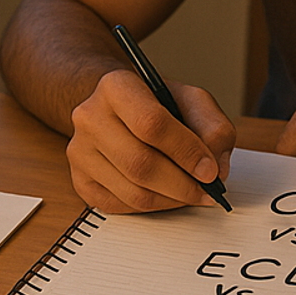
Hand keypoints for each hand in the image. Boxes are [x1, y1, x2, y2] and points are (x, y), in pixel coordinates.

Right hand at [66, 68, 235, 212]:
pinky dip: (151, 207)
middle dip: (182, 185)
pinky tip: (165, 195)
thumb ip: (213, 127)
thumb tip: (215, 169)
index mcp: (116, 87)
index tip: (210, 171)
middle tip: (206, 190)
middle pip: (140, 164)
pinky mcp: (80, 180)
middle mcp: (90, 117)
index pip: (151, 124)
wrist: (116, 110)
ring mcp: (80, 151)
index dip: (186, 152)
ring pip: (132, 192)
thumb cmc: (155, 104)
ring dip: (170, 200)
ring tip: (190, 193)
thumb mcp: (191, 100)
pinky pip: (120, 206)